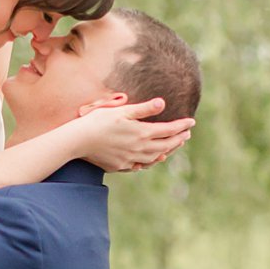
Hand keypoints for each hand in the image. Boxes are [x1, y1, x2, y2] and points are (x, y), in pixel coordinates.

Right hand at [72, 95, 194, 172]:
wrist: (77, 141)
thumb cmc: (97, 121)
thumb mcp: (121, 111)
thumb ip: (143, 109)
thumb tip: (163, 103)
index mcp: (141, 133)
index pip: (169, 130)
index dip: (182, 126)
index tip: (192, 122)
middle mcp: (139, 148)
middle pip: (165, 145)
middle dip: (178, 139)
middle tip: (187, 134)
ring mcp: (130, 159)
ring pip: (156, 157)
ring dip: (168, 151)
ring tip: (175, 146)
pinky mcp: (120, 165)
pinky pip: (141, 165)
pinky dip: (151, 162)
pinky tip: (153, 159)